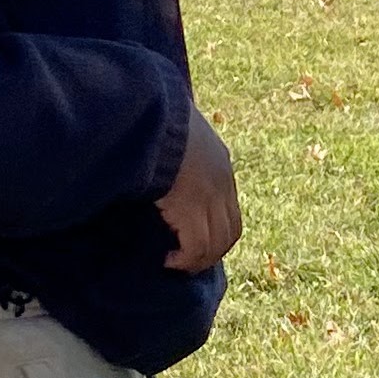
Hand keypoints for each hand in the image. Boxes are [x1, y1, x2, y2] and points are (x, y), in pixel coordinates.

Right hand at [158, 106, 241, 271]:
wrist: (149, 113)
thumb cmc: (153, 114)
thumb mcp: (174, 129)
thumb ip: (176, 145)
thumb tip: (159, 152)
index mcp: (219, 162)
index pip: (229, 207)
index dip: (216, 229)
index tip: (194, 240)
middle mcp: (221, 181)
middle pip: (230, 230)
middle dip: (212, 251)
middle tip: (187, 262)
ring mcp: (209, 195)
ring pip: (216, 243)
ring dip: (198, 260)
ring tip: (175, 265)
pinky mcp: (191, 207)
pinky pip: (196, 247)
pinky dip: (185, 260)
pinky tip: (167, 262)